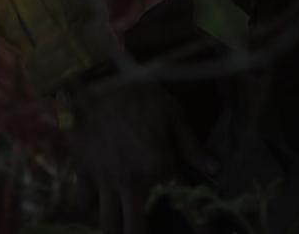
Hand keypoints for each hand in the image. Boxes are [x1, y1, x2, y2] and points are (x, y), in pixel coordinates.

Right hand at [63, 74, 202, 233]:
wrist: (99, 79)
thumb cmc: (141, 94)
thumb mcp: (173, 114)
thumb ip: (192, 146)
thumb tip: (215, 169)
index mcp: (158, 167)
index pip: (175, 202)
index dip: (186, 212)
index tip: (190, 213)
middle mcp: (131, 182)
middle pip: (135, 230)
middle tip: (151, 229)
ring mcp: (104, 180)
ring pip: (107, 224)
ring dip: (117, 228)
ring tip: (126, 225)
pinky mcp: (83, 173)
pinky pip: (83, 203)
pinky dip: (90, 206)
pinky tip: (99, 202)